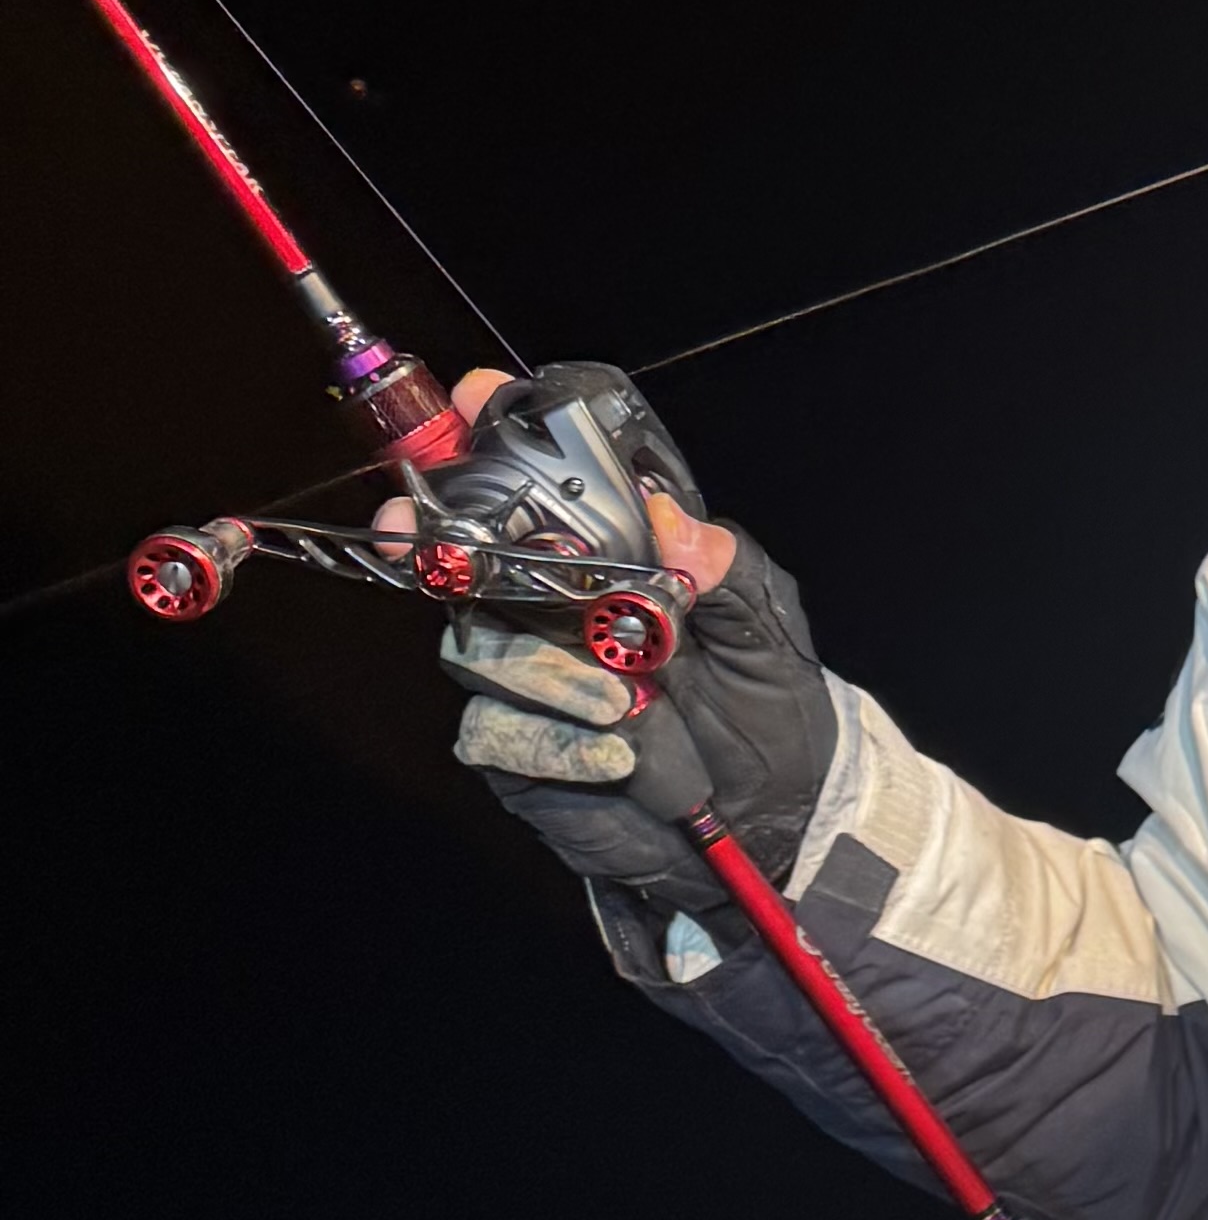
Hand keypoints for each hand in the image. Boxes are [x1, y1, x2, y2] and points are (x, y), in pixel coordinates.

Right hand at [417, 369, 837, 904]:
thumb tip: (671, 519)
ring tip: (627, 698)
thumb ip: (723, 570)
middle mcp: (550, 607)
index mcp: (608, 561)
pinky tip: (618, 753)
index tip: (475, 399)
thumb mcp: (766, 632)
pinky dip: (556, 737)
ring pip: (476, 643)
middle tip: (425, 532)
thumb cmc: (770, 712)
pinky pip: (496, 728)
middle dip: (438, 537)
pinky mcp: (512, 747)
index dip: (492, 439)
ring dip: (546, 670)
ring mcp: (522, 675)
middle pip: (464, 555)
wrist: (770, 820)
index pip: (537, 488)